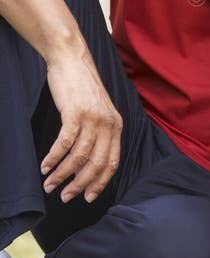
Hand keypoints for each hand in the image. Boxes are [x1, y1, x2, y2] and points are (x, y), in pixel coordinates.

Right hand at [41, 52, 122, 202]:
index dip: (100, 182)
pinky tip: (45, 166)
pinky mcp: (75, 113)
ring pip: (78, 157)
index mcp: (116, 125)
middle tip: (65, 196)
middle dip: (80, 184)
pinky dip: (53, 158)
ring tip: (50, 184)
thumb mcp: (100, 110)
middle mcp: (108, 124)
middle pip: (97, 164)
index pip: (113, 162)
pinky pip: (64, 143)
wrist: (72, 60)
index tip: (88, 197)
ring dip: (62, 174)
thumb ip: (100, 132)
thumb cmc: (83, 88)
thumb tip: (89, 161)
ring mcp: (92, 118)